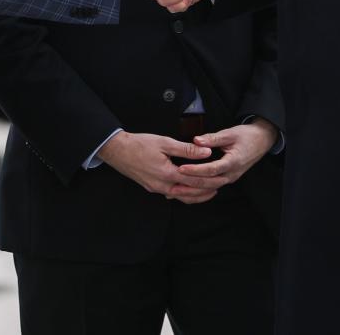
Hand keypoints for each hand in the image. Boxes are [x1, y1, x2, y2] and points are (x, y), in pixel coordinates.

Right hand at [97, 131, 216, 204]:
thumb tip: (206, 153)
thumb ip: (186, 149)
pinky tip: (189, 190)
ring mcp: (156, 188)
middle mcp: (162, 185)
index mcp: (167, 174)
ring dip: (196, 196)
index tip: (221, 178)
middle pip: (189, 193)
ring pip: (180, 197)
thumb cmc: (140, 144)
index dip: (210, 180)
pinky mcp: (152, 187)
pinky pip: (172, 194)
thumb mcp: (165, 142)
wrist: (117, 150)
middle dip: (206, 191)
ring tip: (209, 191)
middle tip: (220, 187)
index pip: (194, 181)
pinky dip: (184, 194)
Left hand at [172, 118, 277, 195]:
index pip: (211, 169)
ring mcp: (230, 178)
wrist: (262, 141)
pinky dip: (200, 189)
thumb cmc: (247, 136)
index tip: (181, 168)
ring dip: (193, 190)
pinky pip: (212, 186)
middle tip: (174, 185)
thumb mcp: (230, 133)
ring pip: (210, 188)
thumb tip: (196, 140)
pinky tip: (187, 189)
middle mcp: (232, 174)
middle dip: (191, 185)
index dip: (195, 170)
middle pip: (209, 183)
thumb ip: (213, 138)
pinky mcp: (227, 178)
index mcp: (233, 162)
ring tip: (176, 191)